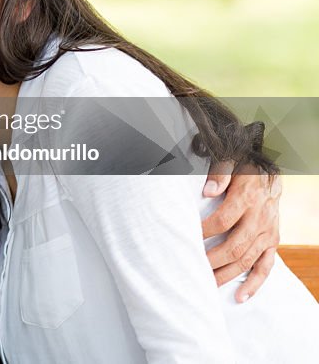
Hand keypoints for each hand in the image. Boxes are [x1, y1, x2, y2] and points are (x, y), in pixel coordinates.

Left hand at [201, 162, 281, 301]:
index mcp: (247, 198)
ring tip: (208, 286)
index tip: (186, 238)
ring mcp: (267, 233)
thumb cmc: (244, 169)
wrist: (270, 175)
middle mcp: (259, 219)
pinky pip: (266, 267)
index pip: (223, 220)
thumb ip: (220, 174)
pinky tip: (241, 297)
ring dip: (227, 275)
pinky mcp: (272, 243)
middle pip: (235, 245)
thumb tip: (207, 191)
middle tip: (192, 269)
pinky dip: (255, 284)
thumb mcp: (232, 162)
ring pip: (247, 260)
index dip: (204, 231)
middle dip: (212, 260)